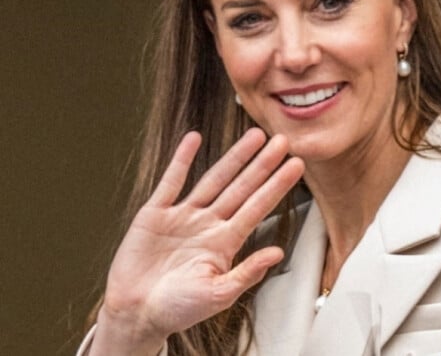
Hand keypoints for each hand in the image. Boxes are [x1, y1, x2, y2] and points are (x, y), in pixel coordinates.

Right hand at [92, 128, 303, 353]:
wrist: (135, 314)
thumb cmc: (176, 310)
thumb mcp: (217, 295)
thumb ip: (247, 273)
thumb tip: (278, 252)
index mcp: (224, 242)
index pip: (257, 207)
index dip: (277, 186)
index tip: (296, 165)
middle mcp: (208, 223)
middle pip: (242, 187)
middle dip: (262, 164)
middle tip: (283, 141)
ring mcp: (183, 215)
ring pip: (214, 179)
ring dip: (234, 157)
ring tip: (254, 136)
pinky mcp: (155, 213)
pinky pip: (171, 181)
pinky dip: (181, 159)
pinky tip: (194, 139)